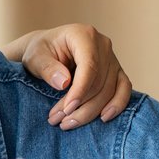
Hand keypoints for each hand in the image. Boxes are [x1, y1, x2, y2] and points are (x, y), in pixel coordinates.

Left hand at [5, 24, 133, 128]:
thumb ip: (47, 68)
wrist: (46, 51)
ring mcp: (112, 58)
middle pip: (100, 81)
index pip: (89, 65)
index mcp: (84, 35)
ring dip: (91, 111)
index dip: (80, 90)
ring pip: (110, 89)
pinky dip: (116, 105)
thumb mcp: (35, 57)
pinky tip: (103, 118)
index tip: (67, 109)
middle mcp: (103, 44)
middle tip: (58, 121)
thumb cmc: (40, 52)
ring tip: (67, 123)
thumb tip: (64, 83)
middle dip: (80, 106)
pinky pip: (123, 89)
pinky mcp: (116, 71)